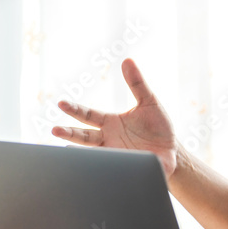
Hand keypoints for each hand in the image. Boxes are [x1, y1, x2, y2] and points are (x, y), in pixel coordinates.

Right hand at [51, 58, 178, 177]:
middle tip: (55, 130)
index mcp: (110, 122)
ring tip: (66, 150)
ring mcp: (114, 154)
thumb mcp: (149, 102)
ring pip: (92, 153)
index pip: (88, 115)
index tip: (62, 104)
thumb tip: (127, 60)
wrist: (172, 150)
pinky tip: (91, 166)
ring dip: (79, 152)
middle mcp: (108, 139)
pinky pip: (110, 167)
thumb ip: (137, 84)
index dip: (75, 110)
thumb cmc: (158, 126)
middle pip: (83, 136)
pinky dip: (100, 166)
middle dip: (69, 133)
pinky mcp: (125, 166)